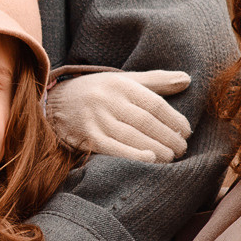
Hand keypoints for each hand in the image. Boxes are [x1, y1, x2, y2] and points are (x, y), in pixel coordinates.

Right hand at [47, 68, 192, 161]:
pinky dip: (133, 155)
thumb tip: (187, 80)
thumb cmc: (96, 92)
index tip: (186, 131)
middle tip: (181, 149)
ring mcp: (96, 119)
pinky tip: (149, 160)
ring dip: (157, 149)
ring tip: (171, 157)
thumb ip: (155, 80)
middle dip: (169, 137)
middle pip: (146, 122)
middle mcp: (108, 101)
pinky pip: (113, 148)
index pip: (154, 103)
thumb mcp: (122, 80)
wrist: (53, 103)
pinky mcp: (87, 137)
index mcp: (121, 85)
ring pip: (132, 136)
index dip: (174, 119)